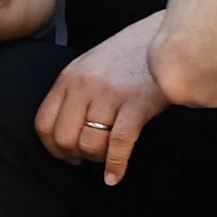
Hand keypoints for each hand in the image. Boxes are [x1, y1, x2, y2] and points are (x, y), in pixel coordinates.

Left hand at [35, 18, 167, 183]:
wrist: (172, 39)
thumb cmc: (135, 54)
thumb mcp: (94, 64)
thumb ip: (78, 90)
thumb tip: (71, 128)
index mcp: (69, 77)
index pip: (44, 123)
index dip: (52, 147)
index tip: (66, 154)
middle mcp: (85, 86)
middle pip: (64, 137)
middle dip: (75, 155)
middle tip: (88, 159)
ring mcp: (110, 95)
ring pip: (90, 143)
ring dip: (97, 159)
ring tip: (107, 157)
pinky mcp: (137, 105)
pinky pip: (118, 144)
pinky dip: (115, 166)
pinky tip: (115, 177)